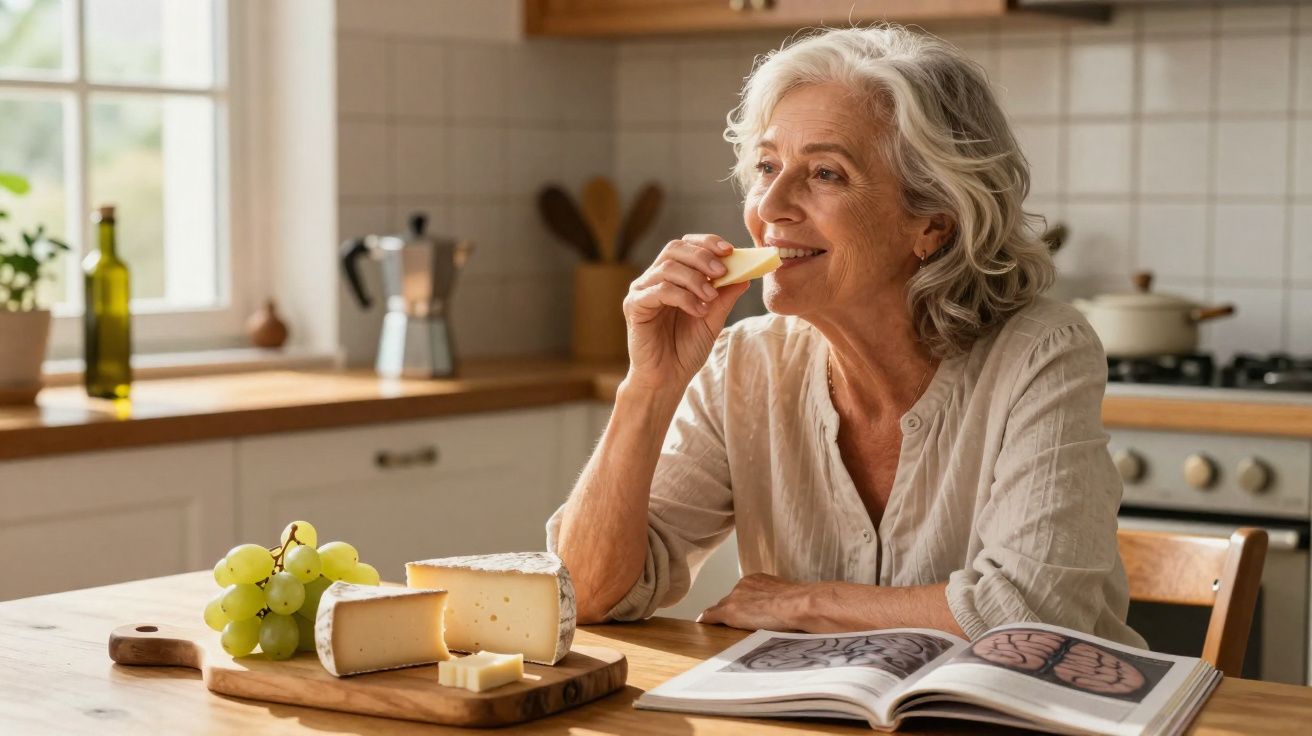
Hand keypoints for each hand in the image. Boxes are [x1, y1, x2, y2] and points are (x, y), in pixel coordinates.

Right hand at [623, 234, 750, 392]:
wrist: (667, 378)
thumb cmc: (686, 349)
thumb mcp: (713, 319)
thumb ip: (725, 296)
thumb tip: (747, 273)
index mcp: (672, 277)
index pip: (686, 245)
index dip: (707, 243)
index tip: (730, 251)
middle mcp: (654, 278)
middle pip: (675, 248)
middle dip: (702, 256)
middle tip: (721, 272)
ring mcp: (642, 290)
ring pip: (668, 268)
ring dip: (695, 280)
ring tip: (710, 299)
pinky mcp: (633, 305)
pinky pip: (658, 290)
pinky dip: (683, 297)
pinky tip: (698, 311)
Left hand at [697, 573, 812, 631]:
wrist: (797, 604)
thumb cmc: (800, 602)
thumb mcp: (787, 596)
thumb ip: (778, 599)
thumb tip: (785, 608)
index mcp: (757, 579)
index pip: (743, 592)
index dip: (744, 603)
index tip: (747, 611)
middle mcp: (743, 584)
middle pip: (731, 599)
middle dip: (733, 609)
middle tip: (740, 623)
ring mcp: (735, 597)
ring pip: (722, 607)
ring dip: (723, 617)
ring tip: (723, 628)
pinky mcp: (729, 611)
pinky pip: (712, 615)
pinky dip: (707, 620)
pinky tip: (702, 624)